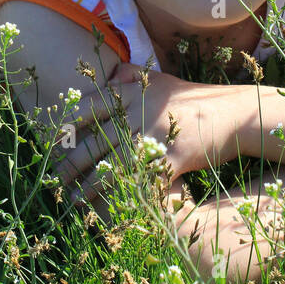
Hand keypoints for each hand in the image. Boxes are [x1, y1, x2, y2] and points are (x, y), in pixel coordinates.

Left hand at [55, 63, 235, 207]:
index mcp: (131, 92)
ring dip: (87, 186)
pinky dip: (121, 198)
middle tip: (55, 178)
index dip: (65, 127)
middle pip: (93, 142)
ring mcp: (153, 137)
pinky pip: (138, 182)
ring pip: (109, 167)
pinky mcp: (170, 160)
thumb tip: (110, 74)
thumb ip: (132, 75)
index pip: (86, 107)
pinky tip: (107, 209)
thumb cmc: (194, 97)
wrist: (233, 113)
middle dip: (70, 164)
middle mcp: (137, 113)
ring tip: (72, 199)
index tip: (51, 143)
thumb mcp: (160, 78)